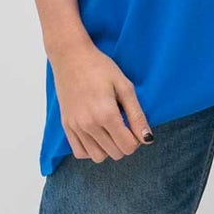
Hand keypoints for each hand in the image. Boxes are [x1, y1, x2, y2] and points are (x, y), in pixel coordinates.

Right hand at [50, 37, 153, 162]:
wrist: (71, 57)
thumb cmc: (100, 68)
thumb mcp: (125, 87)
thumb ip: (137, 115)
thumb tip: (147, 139)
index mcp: (106, 114)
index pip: (128, 146)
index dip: (136, 139)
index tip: (134, 126)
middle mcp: (89, 125)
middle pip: (115, 153)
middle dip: (124, 144)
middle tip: (124, 126)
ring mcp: (75, 126)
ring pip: (98, 157)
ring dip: (108, 149)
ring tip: (110, 131)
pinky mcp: (66, 125)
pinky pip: (80, 152)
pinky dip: (91, 149)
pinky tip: (96, 135)